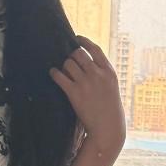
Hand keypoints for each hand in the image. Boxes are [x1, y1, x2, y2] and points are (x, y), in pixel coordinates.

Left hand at [48, 36, 125, 150]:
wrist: (108, 127)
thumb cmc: (110, 108)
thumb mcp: (112, 87)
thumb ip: (103, 74)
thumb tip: (89, 62)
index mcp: (109, 71)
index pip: (95, 49)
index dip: (84, 41)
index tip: (77, 38)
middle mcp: (97, 74)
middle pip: (78, 54)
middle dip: (71, 55)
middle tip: (68, 60)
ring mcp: (86, 83)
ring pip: (68, 63)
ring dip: (63, 65)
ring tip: (61, 69)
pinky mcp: (74, 93)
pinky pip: (60, 76)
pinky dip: (54, 73)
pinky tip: (53, 73)